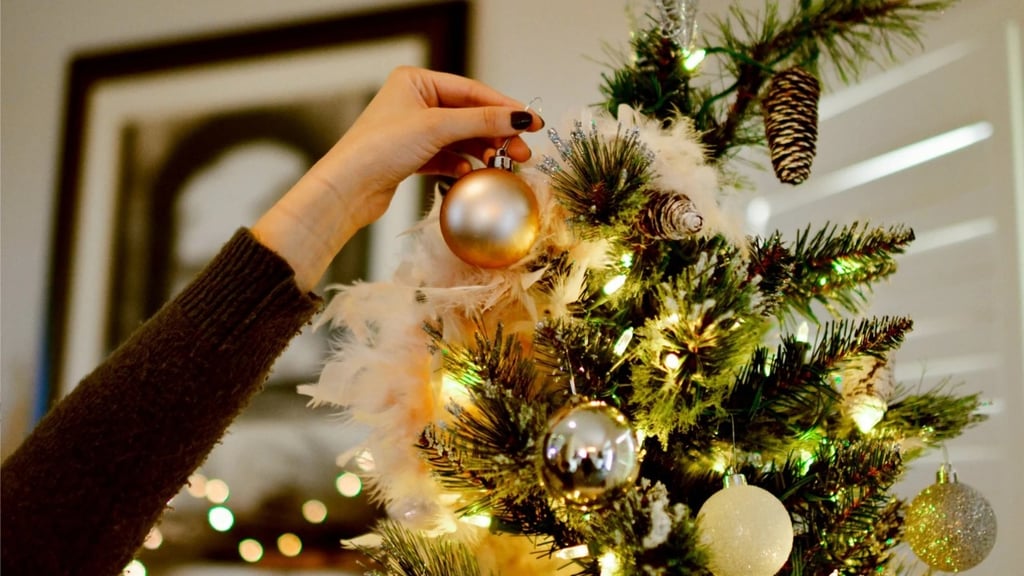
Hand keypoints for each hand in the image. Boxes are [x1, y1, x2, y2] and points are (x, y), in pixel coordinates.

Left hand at [253, 67, 542, 290]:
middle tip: (522, 152)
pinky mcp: (411, 157)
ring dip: (482, 151)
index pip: (471, 91)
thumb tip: (521, 117)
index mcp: (415, 81)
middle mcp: (414, 102)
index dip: (504, 107)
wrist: (347, 189)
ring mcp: (413, 130)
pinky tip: (471, 173)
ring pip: (460, 138)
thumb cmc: (379, 148)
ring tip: (503, 165)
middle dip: (496, 134)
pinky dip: (462, 165)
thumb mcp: (437, 128)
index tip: (532, 122)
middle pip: (468, 115)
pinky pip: (447, 157)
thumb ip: (482, 121)